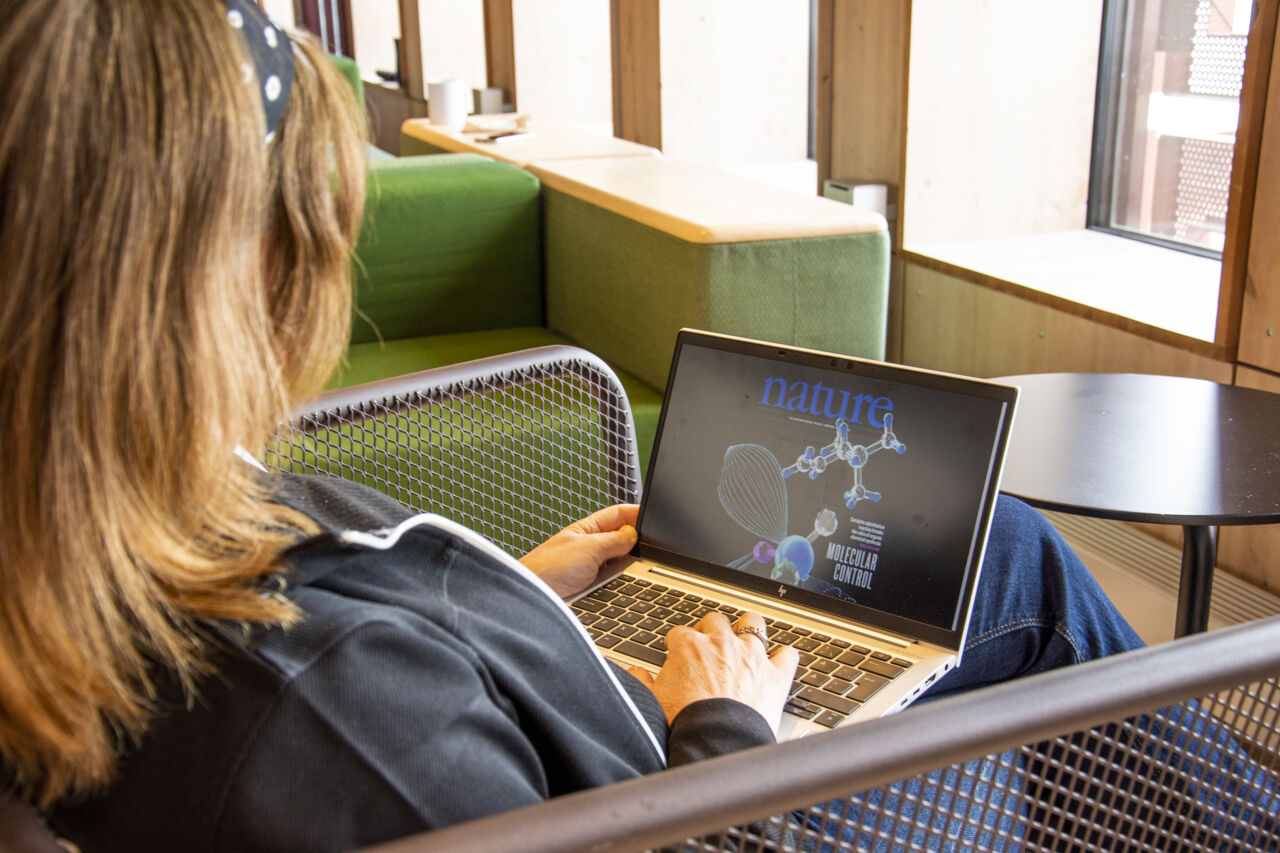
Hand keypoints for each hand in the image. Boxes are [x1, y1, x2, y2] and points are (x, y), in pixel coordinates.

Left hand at [519, 504, 638, 597]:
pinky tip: (620, 584)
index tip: (654, 518)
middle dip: (635, 544)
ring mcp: (591, 568)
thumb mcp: (588, 548)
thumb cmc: (547, 568)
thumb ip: (614, 540)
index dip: (636, 513)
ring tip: (628, 568)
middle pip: (622, 540)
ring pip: (620, 563)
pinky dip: (620, 582)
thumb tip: (633, 535)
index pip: (618, 514)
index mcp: (587, 529)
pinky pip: (614, 581)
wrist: (532, 598)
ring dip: (626, 567)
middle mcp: (590, 547)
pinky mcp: (591, 588)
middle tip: (648, 548)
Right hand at [628, 612, 797, 734]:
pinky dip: (784, 657)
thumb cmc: (684, 725)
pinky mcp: (776, 675)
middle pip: (715, 621)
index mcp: (688, 646)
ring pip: (753, 623)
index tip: (678, 653)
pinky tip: (781, 661)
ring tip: (746, 636)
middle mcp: (721, 644)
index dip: (678, 644)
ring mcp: (751, 656)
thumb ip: (642, 682)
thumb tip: (634, 673)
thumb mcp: (652, 701)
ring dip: (749, 628)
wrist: (716, 743)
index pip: (680, 633)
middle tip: (710, 645)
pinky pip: (787, 655)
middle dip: (712, 630)